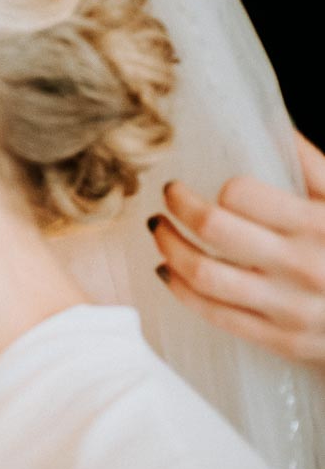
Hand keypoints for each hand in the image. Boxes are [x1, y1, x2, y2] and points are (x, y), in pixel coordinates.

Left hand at [150, 130, 324, 366]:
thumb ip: (315, 168)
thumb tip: (274, 128)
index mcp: (320, 225)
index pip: (243, 195)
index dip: (218, 188)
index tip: (206, 183)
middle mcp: (302, 266)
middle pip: (214, 229)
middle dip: (178, 207)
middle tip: (168, 196)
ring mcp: (289, 307)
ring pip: (203, 275)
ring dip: (170, 247)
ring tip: (159, 229)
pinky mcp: (280, 340)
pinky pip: (214, 313)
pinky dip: (180, 289)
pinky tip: (168, 270)